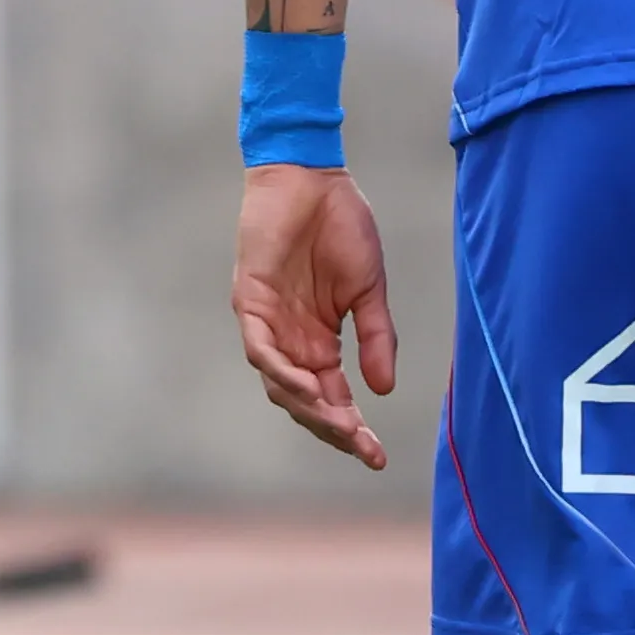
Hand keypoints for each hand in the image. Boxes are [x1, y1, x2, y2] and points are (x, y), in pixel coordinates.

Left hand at [232, 164, 398, 469]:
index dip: (353, 429)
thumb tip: (384, 390)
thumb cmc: (342, 226)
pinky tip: (310, 386)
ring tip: (341, 424)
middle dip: (333, 428)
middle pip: (304, 401)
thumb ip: (376, 337)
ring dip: (309, 408)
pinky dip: (282, 371)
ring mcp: (269, 322)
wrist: (315, 178)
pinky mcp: (250, 300)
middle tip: (362, 448)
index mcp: (320, 340)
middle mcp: (291, 339)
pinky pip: (261, 348)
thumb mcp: (368, 289)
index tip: (378, 457)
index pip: (333, 397)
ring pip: (280, 384)